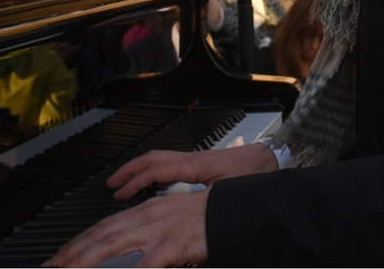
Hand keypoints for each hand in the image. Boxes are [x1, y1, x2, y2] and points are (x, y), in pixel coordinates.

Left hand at [46, 191, 208, 267]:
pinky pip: (144, 263)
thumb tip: (131, 253)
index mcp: (145, 211)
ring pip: (112, 245)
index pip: (103, 226)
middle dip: (72, 252)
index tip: (61, 255)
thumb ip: (148, 234)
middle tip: (52, 265)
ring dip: (85, 260)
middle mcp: (146, 217)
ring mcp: (157, 231)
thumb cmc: (205, 219)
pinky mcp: (172, 245)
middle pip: (100, 235)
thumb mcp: (171, 220)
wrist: (232, 211)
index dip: (79, 241)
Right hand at [107, 144, 277, 200]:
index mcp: (196, 166)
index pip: (157, 168)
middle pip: (152, 159)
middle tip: (111, 185)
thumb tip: (187, 225)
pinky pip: (168, 164)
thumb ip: (209, 209)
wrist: (272, 158)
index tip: (119, 192)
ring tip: (122, 183)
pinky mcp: (200, 166)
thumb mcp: (231, 196)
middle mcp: (192, 160)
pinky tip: (149, 185)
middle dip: (128, 171)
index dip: (135, 180)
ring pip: (159, 159)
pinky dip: (152, 172)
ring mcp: (195, 161)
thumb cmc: (256, 176)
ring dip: (138, 170)